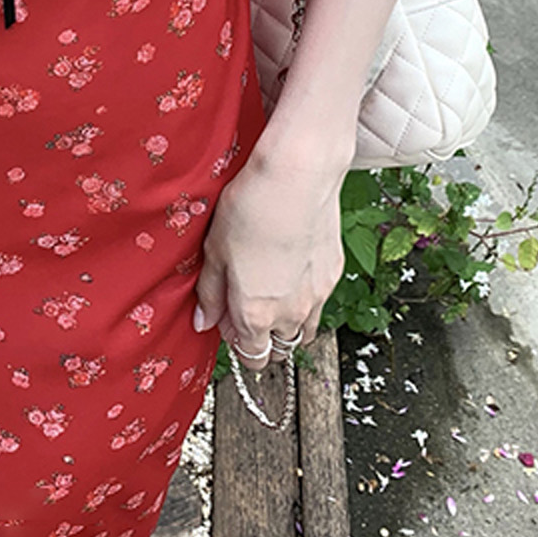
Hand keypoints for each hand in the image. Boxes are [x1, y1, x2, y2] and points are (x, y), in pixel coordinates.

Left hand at [192, 150, 345, 366]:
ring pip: (303, 331)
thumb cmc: (249, 211)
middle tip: (245, 310)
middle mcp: (290, 314)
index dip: (236, 343)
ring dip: (286, 325)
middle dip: (262, 340)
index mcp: (255, 314)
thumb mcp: (214, 252)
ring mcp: (317, 297)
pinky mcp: (334, 275)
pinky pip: (319, 303)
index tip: (226, 323)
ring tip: (269, 295)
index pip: (251, 356)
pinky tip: (290, 271)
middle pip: (279, 349)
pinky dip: (305, 299)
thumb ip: (210, 294)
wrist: (295, 180)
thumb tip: (204, 322)